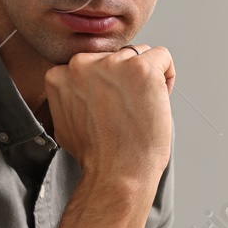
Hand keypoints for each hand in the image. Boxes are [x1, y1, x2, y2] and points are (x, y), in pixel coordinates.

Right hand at [43, 45, 173, 185]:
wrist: (116, 173)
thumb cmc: (97, 155)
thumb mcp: (66, 120)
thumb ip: (71, 95)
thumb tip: (82, 87)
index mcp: (61, 74)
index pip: (92, 63)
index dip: (107, 85)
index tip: (112, 107)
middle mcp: (82, 63)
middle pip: (115, 56)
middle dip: (125, 80)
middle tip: (128, 110)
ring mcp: (112, 64)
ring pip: (138, 54)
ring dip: (145, 78)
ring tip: (141, 108)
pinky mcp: (141, 68)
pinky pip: (162, 56)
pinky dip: (167, 76)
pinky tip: (160, 98)